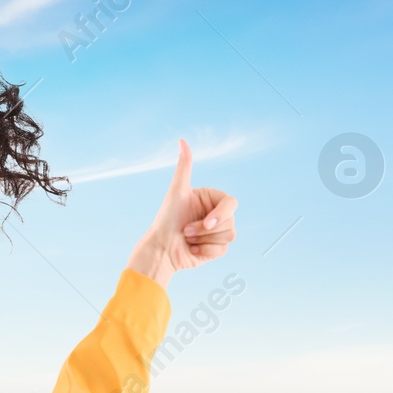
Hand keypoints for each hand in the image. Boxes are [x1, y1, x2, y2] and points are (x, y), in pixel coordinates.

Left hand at [126, 139, 237, 287]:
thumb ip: (184, 167)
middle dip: (205, 230)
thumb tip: (182, 141)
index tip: (207, 223)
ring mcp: (217, 232)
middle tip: (186, 231)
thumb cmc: (166, 220)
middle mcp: (216, 214)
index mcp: (211, 199)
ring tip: (188, 239)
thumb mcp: (176, 191)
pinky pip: (223, 250)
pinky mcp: (216, 248)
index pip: (231, 203)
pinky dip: (205, 251)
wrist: (161, 250)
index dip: (221, 214)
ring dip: (204, 240)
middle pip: (230, 222)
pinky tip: (192, 249)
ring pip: (229, 236)